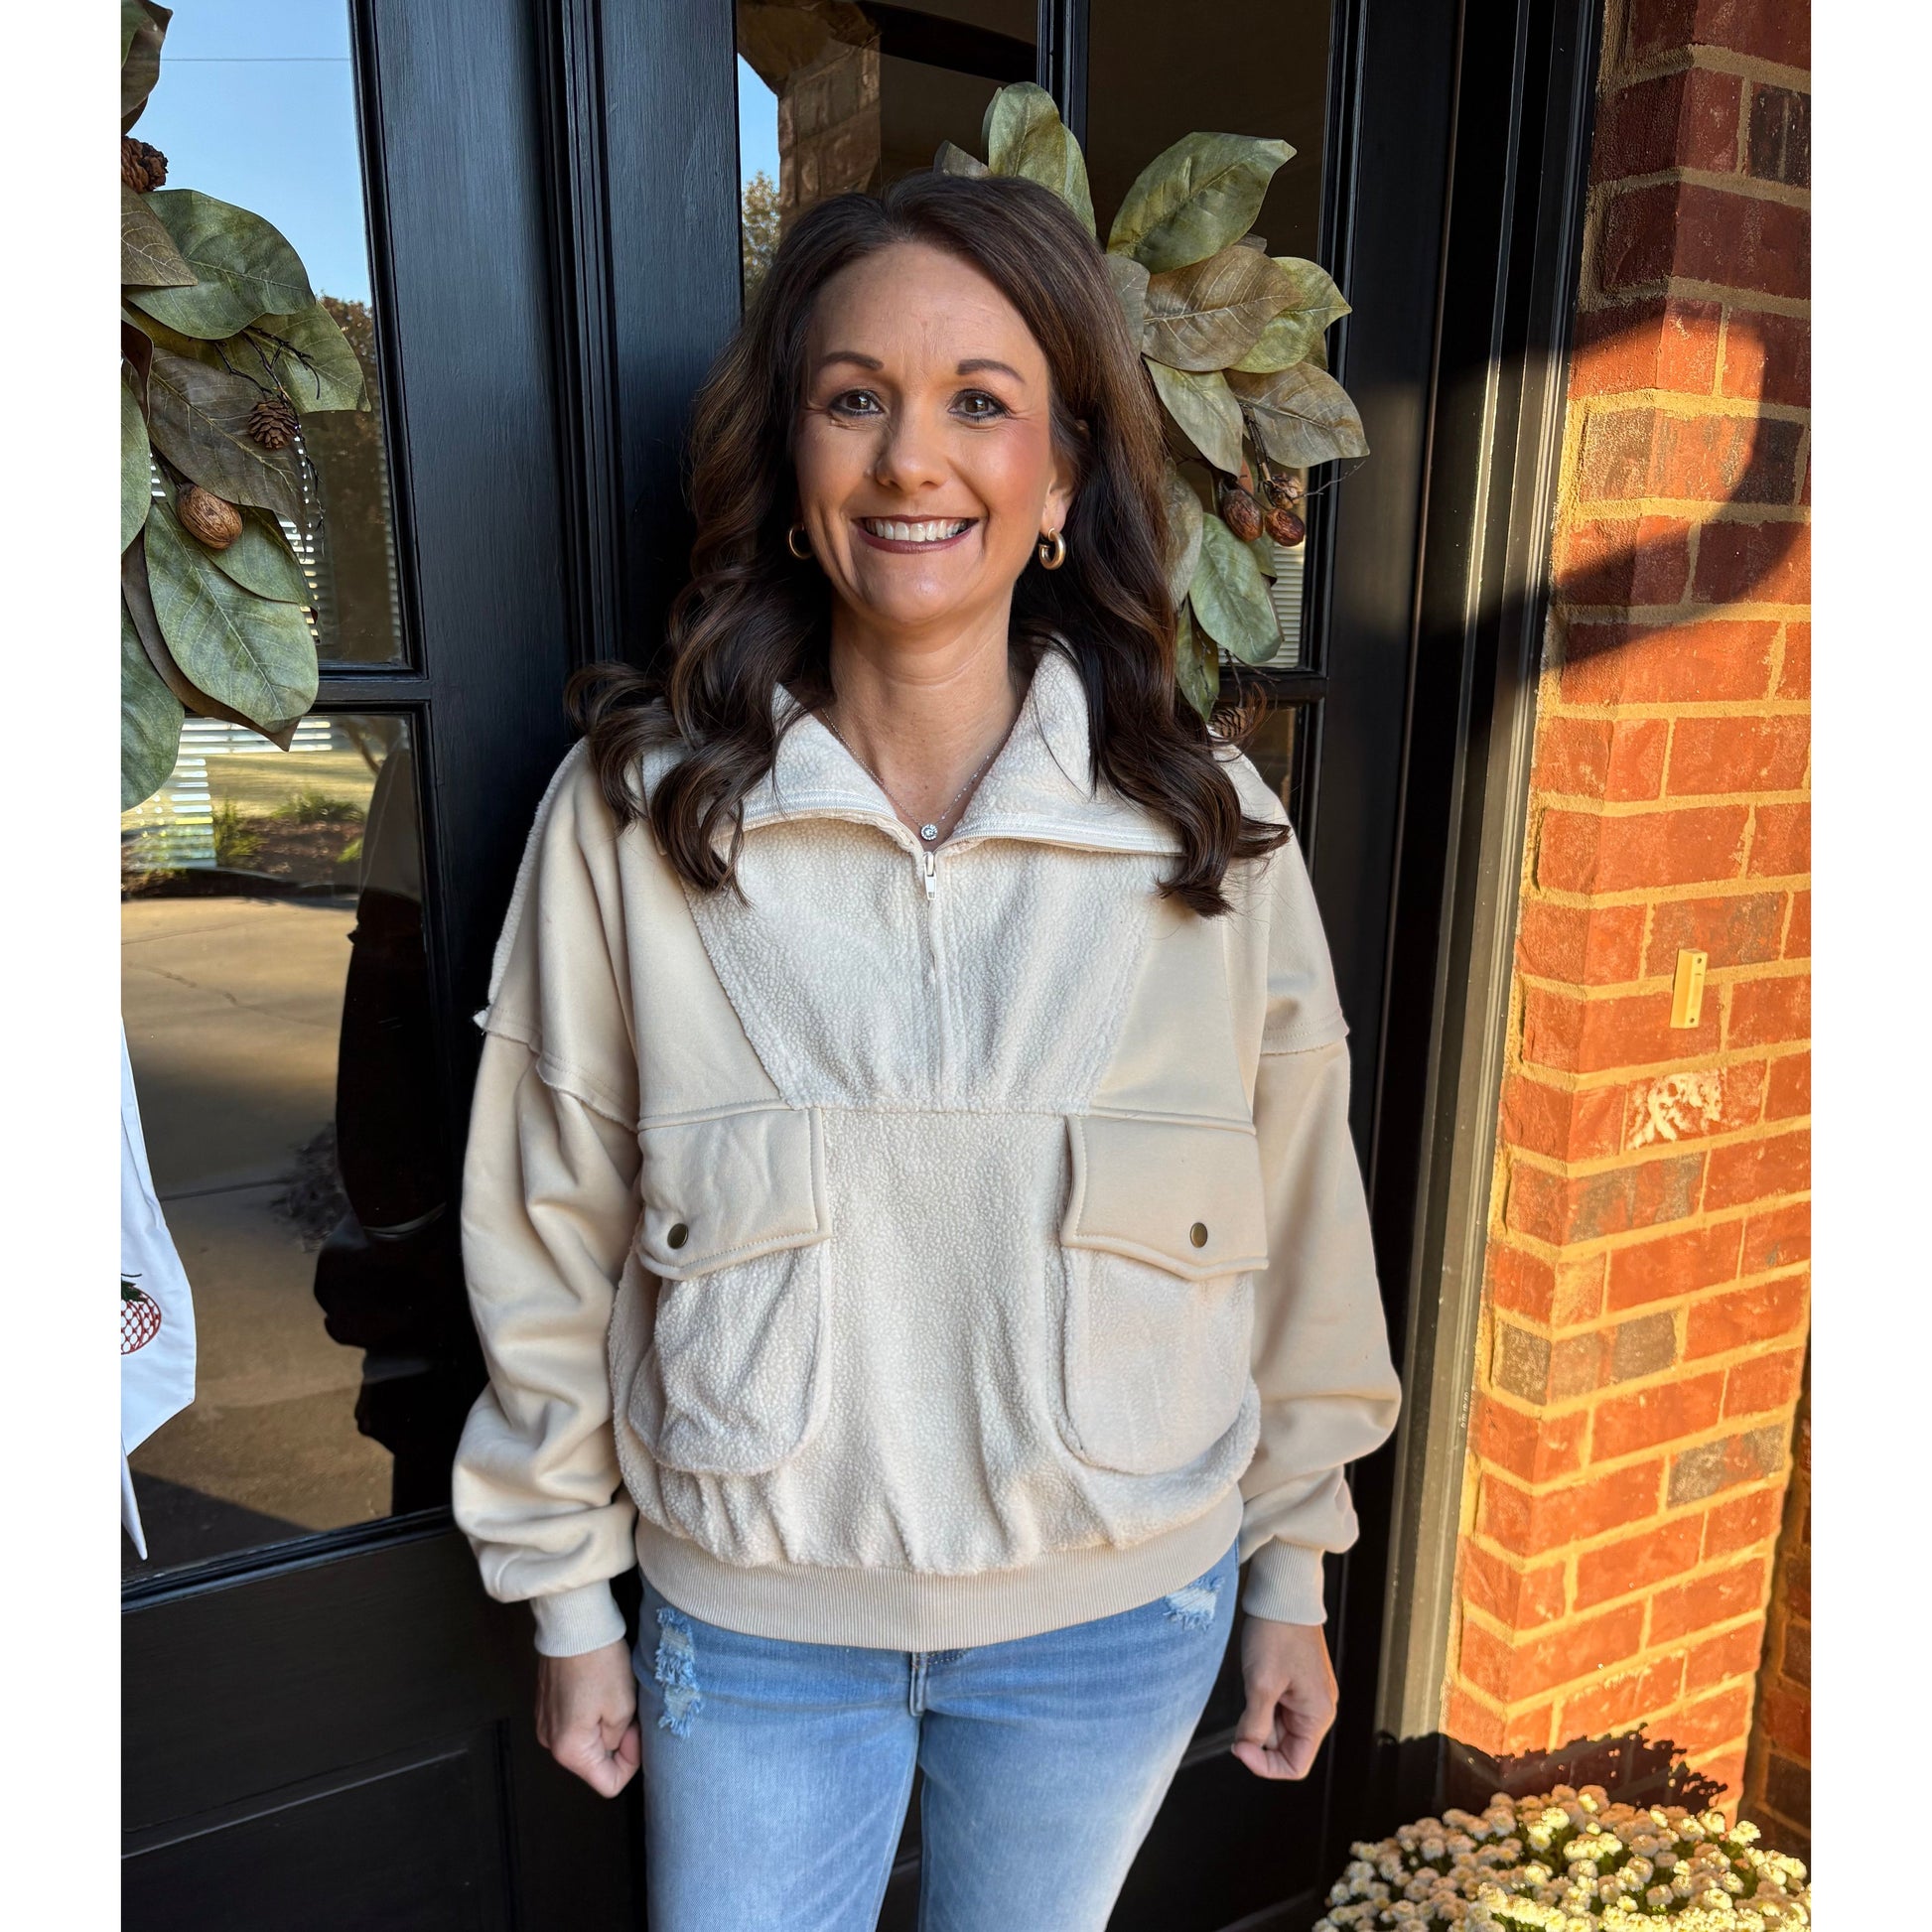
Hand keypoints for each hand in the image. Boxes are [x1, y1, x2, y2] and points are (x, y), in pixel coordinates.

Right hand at [536, 1640, 640, 1796]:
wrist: (574, 1624)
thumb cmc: (599, 1663)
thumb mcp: (624, 1707)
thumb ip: (622, 1740)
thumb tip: (617, 1746)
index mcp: (569, 1751)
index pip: (608, 1784)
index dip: (630, 1762)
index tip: (636, 1733)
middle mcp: (551, 1742)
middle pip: (596, 1762)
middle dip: (618, 1741)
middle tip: (629, 1710)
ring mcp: (546, 1723)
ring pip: (587, 1741)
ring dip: (606, 1726)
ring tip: (613, 1695)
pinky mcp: (548, 1705)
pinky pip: (576, 1723)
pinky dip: (592, 1713)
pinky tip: (599, 1688)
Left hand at [1231, 1616, 1337, 1779]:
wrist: (1283, 1594)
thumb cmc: (1278, 1633)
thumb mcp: (1261, 1684)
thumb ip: (1254, 1724)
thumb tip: (1246, 1748)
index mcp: (1318, 1715)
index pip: (1295, 1765)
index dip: (1264, 1765)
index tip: (1240, 1748)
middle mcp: (1318, 1709)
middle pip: (1284, 1746)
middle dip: (1258, 1735)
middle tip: (1242, 1712)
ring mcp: (1308, 1696)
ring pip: (1277, 1726)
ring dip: (1258, 1715)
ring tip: (1253, 1685)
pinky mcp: (1296, 1683)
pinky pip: (1277, 1706)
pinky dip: (1262, 1701)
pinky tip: (1256, 1679)